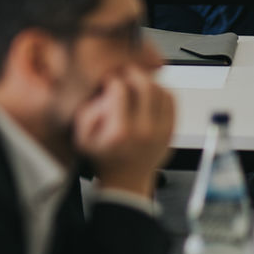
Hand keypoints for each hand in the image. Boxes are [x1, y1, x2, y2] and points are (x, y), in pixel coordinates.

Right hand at [72, 66, 175, 197]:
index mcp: (120, 131)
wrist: (126, 181)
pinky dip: (162, 90)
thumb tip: (106, 96)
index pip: (120, 89)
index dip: (111, 79)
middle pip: (144, 84)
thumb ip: (87, 113)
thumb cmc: (104, 157)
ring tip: (136, 82)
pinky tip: (150, 93)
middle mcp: (143, 130)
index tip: (108, 80)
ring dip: (148, 80)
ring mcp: (160, 131)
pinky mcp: (170, 131)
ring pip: (160, 89)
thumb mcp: (82, 138)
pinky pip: (171, 100)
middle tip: (124, 72)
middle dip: (132, 72)